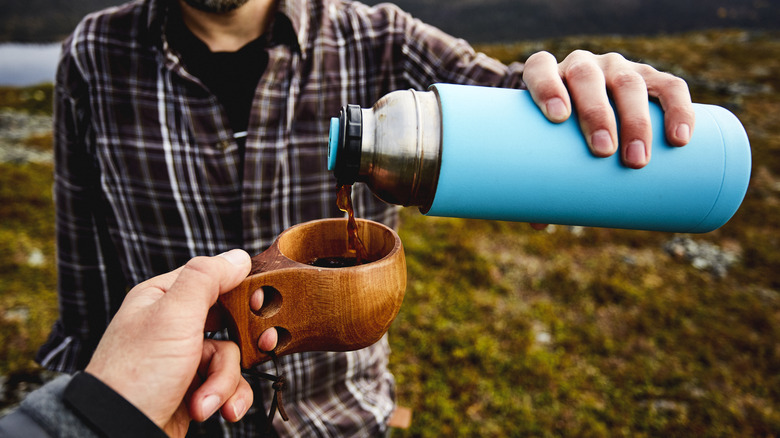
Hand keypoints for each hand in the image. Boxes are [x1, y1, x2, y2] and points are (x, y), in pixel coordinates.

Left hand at [85, 250, 253, 436]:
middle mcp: (173, 325)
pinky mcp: (193, 387)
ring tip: (204, 400)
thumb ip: (207, 278)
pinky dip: (224, 397)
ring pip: (231, 356)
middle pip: (229, 320)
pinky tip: (212, 409)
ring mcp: (184, 358)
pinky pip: (226, 384)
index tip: (258, 302)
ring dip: (224, 381)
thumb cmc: (138, 373)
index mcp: (163, 297)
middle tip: (261, 344)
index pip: (212, 278)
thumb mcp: (174, 315)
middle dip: (241, 343)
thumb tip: (238, 257)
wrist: (119, 432)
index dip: (239, 289)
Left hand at [523, 50, 694, 168]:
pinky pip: (670, 86)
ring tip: (637, 160)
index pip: (541, 68)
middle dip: (597, 114)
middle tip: (603, 152)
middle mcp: (583, 65)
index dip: (546, 86)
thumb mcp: (548, 153)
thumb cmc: (561, 138)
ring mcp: (618, 69)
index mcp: (549, 74)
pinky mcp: (653, 78)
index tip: (557, 118)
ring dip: (636, 121)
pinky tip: (681, 136)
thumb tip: (539, 223)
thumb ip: (539, 181)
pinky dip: (679, 109)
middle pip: (588, 78)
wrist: (592, 112)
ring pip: (629, 84)